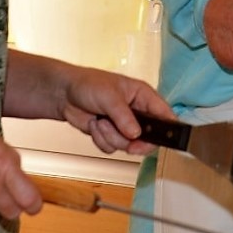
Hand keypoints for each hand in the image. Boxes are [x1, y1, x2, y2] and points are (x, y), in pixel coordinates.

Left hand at [59, 66, 175, 154]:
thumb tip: (136, 134)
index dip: (168, 128)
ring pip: (128, 145)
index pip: (164, 114)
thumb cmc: (89, 84)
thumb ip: (124, 116)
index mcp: (143, 96)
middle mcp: (137, 112)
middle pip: (149, 137)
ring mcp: (123, 125)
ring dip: (111, 137)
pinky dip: (101, 140)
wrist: (63, 94)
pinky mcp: (110, 135)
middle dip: (134, 141)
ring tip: (100, 122)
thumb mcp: (109, 96)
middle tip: (128, 143)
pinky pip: (112, 148)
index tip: (164, 140)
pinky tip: (94, 126)